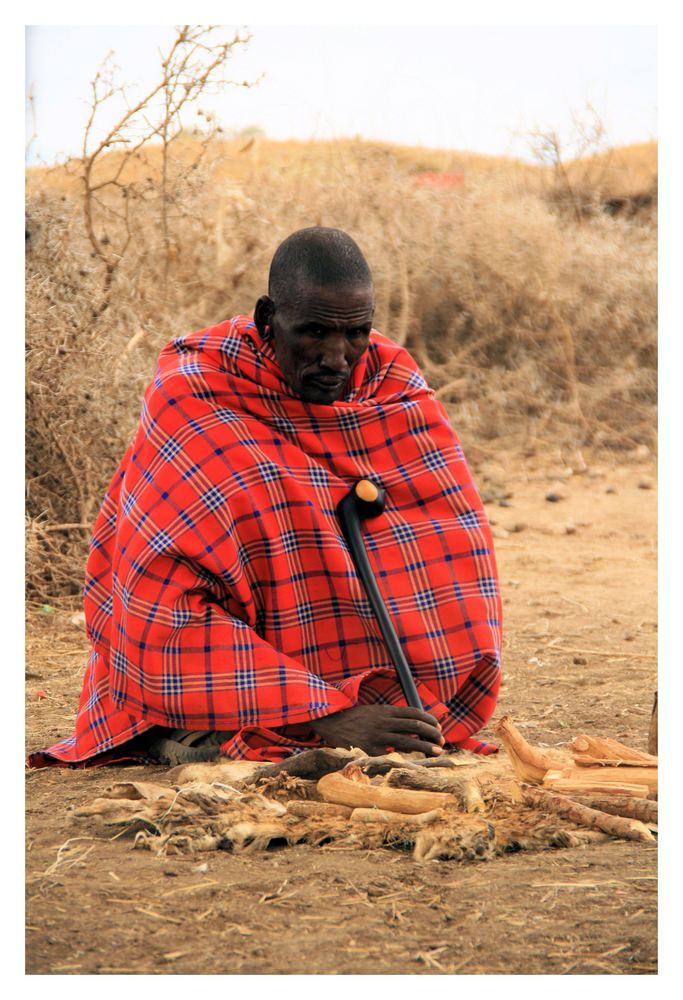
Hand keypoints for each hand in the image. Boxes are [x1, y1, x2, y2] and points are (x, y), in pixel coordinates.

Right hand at [310, 704, 444, 757]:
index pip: (413, 712)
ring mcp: (377, 735)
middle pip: (414, 725)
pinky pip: (391, 754)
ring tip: (437, 751)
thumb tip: (413, 728)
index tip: (438, 726)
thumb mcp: (373, 712)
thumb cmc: (354, 719)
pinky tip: (414, 763)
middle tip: (442, 740)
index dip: (429, 719)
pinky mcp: (370, 749)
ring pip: (407, 740)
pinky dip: (405, 758)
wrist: (331, 723)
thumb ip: (391, 718)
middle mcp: (383, 721)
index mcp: (385, 710)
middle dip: (432, 733)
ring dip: (425, 746)